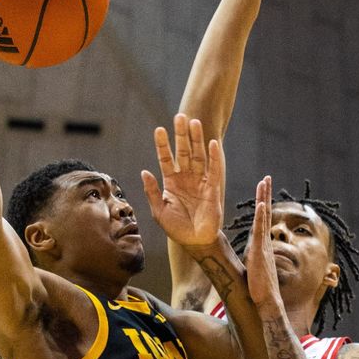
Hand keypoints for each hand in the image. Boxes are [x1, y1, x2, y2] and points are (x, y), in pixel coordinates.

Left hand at [141, 114, 223, 247]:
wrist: (195, 242)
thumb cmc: (176, 228)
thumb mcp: (159, 211)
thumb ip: (151, 191)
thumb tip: (144, 171)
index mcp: (171, 182)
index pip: (166, 159)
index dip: (163, 145)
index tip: (159, 130)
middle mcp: (186, 178)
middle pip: (183, 152)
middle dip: (181, 135)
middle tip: (180, 116)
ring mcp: (200, 181)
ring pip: (198, 156)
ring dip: (196, 140)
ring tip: (193, 122)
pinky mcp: (213, 188)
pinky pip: (214, 169)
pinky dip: (213, 157)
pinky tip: (212, 143)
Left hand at [246, 176, 281, 309]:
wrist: (266, 303)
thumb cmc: (258, 290)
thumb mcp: (251, 269)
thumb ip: (250, 259)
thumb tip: (245, 255)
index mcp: (260, 245)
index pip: (260, 220)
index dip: (262, 204)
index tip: (262, 190)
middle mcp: (264, 243)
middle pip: (264, 214)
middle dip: (265, 195)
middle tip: (266, 178)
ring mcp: (263, 247)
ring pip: (263, 218)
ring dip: (264, 199)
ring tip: (264, 182)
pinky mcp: (260, 253)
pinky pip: (261, 232)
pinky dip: (262, 218)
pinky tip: (262, 205)